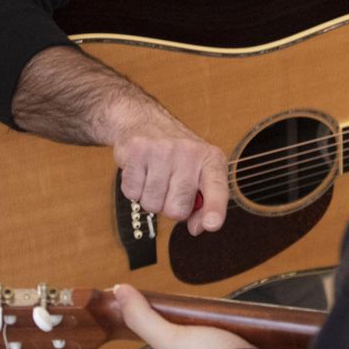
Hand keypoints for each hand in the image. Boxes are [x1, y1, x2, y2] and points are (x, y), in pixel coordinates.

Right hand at [113, 118, 229, 235]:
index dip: (215, 208)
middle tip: (168, 187)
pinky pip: (132, 194)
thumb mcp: (198, 173)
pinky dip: (134, 190)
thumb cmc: (176, 156)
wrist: (144, 121)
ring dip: (150, 198)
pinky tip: (140, 172)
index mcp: (211, 159)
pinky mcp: (137, 151)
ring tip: (154, 177)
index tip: (212, 225)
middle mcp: (190, 152)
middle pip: (177, 209)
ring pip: (152, 204)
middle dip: (169, 207)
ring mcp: (163, 150)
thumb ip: (203, 203)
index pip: (217, 187)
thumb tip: (197, 228)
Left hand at [114, 283, 251, 348]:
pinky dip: (241, 339)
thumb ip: (144, 319)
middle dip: (200, 326)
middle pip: (194, 340)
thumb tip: (119, 292)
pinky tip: (248, 329)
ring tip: (231, 317)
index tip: (179, 306)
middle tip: (209, 310)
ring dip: (223, 332)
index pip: (168, 338)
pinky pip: (238, 348)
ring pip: (216, 344)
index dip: (170, 321)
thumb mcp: (169, 338)